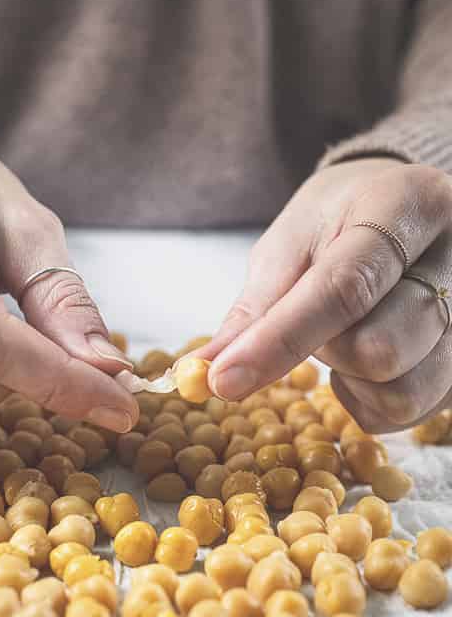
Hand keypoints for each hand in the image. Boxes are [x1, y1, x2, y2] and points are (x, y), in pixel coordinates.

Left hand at [198, 158, 451, 431]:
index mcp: (408, 205)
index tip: (224, 379)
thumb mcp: (288, 246)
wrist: (404, 208)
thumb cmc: (338, 222)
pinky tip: (368, 362)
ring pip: (403, 389)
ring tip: (346, 336)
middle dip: (325, 352)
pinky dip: (372, 400)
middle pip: (379, 349)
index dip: (280, 341)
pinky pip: (413, 411)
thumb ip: (255, 311)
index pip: (345, 288)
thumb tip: (204, 374)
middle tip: (317, 321)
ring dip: (351, 380)